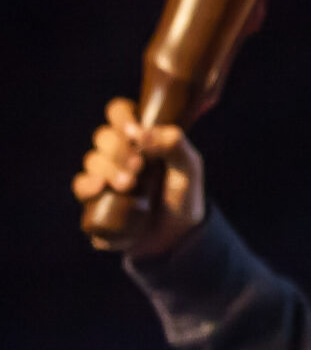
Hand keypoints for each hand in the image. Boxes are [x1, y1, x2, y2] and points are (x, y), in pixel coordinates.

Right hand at [74, 97, 206, 254]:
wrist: (177, 236)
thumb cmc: (184, 196)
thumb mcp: (190, 167)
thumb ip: (174, 143)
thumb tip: (141, 133)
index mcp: (140, 139)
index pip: (119, 113)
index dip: (121, 116)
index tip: (134, 131)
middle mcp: (118, 154)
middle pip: (103, 136)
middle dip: (119, 149)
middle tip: (139, 166)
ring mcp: (104, 176)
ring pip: (92, 160)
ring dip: (109, 168)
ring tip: (130, 184)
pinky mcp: (94, 200)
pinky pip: (81, 186)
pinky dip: (88, 185)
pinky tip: (99, 187)